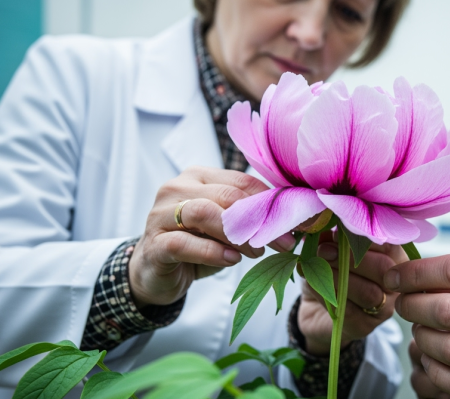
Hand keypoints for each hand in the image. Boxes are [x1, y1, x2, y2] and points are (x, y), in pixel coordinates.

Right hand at [129, 166, 296, 307]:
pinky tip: (231, 260)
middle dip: (260, 220)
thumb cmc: (196, 245)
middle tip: (283, 242)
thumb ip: (248, 217)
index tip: (295, 224)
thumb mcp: (225, 227)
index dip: (272, 202)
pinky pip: (183, 243)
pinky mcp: (154, 244)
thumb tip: (292, 221)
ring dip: (236, 234)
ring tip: (256, 252)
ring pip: (203, 213)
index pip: (241, 181)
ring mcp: (160, 214)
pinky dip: (212, 252)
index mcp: (199, 177)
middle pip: (226, 195)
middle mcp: (177, 188)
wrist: (155, 273)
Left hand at [297, 237, 407, 354]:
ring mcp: (384, 307)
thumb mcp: (330, 249)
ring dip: (338, 277)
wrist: (316, 309)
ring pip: (369, 292)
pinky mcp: (365, 326)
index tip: (337, 233)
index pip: (389, 244)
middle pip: (383, 268)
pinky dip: (327, 296)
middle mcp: (396, 283)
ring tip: (315, 268)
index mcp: (393, 257)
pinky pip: (350, 311)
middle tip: (324, 251)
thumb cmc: (329, 271)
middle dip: (350, 258)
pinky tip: (312, 285)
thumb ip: (332, 238)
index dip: (363, 237)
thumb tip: (326, 229)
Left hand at [386, 254, 449, 398]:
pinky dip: (436, 372)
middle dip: (413, 307)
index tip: (396, 277)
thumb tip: (416, 271)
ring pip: (449, 349)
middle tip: (405, 304)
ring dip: (422, 340)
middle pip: (447, 310)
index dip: (416, 274)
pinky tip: (433, 359)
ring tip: (420, 331)